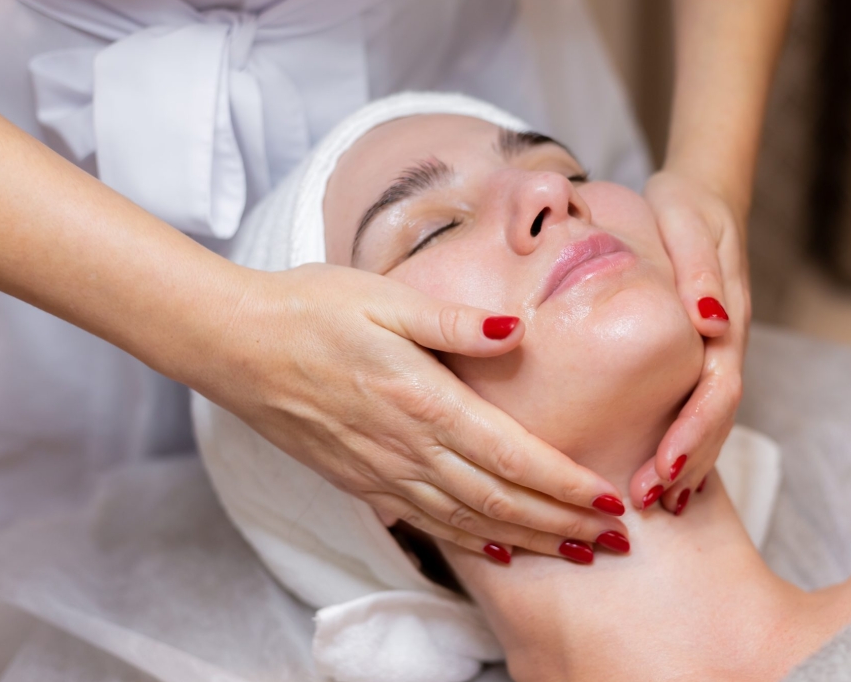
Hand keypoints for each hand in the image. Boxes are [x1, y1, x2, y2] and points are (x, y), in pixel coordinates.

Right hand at [196, 263, 629, 563]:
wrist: (234, 344)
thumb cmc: (311, 309)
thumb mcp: (385, 297)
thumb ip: (453, 320)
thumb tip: (517, 330)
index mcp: (421, 399)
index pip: (510, 455)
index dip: (563, 484)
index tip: (608, 500)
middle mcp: (405, 447)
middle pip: (499, 500)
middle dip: (563, 524)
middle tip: (616, 541)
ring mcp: (380, 471)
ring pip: (468, 520)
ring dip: (527, 540)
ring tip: (576, 554)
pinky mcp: (359, 480)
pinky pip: (427, 521)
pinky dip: (471, 540)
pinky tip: (499, 547)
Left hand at [633, 169, 750, 513]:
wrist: (706, 195)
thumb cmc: (687, 205)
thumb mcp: (687, 219)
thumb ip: (700, 267)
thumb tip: (708, 321)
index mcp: (726, 315)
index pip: (718, 386)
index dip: (693, 430)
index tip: (665, 464)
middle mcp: (729, 340)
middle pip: (718, 415)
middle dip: (688, 461)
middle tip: (650, 499)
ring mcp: (722, 350)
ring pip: (715, 418)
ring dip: (691, 462)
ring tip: (660, 502)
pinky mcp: (708, 353)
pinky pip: (704, 406)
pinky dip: (692, 443)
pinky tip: (673, 477)